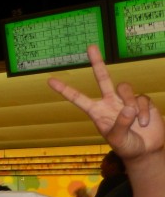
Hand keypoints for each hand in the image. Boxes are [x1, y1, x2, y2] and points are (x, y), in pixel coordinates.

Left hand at [47, 45, 163, 162]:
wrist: (146, 150)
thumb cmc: (127, 146)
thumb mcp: (119, 139)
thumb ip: (121, 124)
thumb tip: (128, 107)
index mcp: (97, 112)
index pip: (78, 99)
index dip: (65, 90)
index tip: (50, 80)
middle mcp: (110, 103)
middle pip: (102, 78)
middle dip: (97, 62)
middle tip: (90, 46)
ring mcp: (126, 100)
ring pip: (125, 88)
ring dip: (131, 103)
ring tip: (136, 122)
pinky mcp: (141, 101)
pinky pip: (142, 98)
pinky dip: (144, 111)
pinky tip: (144, 123)